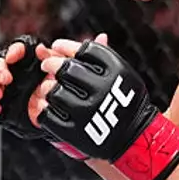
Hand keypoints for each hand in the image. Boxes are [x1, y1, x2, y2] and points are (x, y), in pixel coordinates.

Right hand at [0, 35, 93, 159]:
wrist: (69, 121)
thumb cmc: (70, 92)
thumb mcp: (78, 74)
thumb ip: (87, 58)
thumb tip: (103, 38)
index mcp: (33, 61)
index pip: (17, 50)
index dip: (14, 51)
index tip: (16, 55)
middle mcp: (19, 74)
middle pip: (0, 65)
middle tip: (6, 78)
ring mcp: (11, 92)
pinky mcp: (7, 109)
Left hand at [36, 40, 178, 179]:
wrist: (134, 139)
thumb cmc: (124, 101)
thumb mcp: (120, 76)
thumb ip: (98, 57)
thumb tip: (73, 41)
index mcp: (116, 71)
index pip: (84, 50)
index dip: (66, 47)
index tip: (54, 47)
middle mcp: (103, 90)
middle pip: (65, 69)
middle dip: (52, 65)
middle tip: (46, 66)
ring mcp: (88, 113)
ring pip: (53, 92)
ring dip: (48, 88)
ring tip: (51, 89)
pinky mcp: (75, 132)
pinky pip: (47, 116)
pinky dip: (44, 110)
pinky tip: (50, 107)